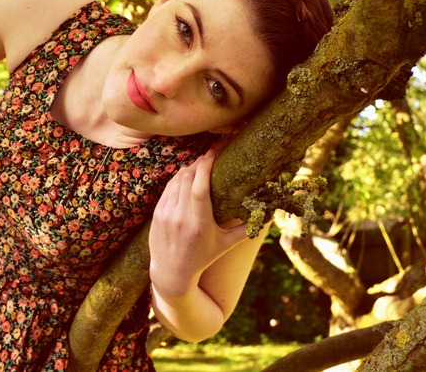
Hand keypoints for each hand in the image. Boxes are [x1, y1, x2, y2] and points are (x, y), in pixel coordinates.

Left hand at [149, 149, 247, 297]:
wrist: (171, 272)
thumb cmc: (202, 258)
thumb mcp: (225, 245)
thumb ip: (246, 229)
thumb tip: (268, 215)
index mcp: (199, 224)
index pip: (199, 188)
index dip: (206, 166)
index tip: (214, 153)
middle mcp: (180, 217)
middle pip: (188, 179)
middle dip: (200, 162)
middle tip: (212, 153)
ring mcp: (166, 214)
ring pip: (177, 180)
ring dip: (189, 168)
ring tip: (202, 162)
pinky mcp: (157, 213)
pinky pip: (168, 188)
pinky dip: (179, 178)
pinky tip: (188, 174)